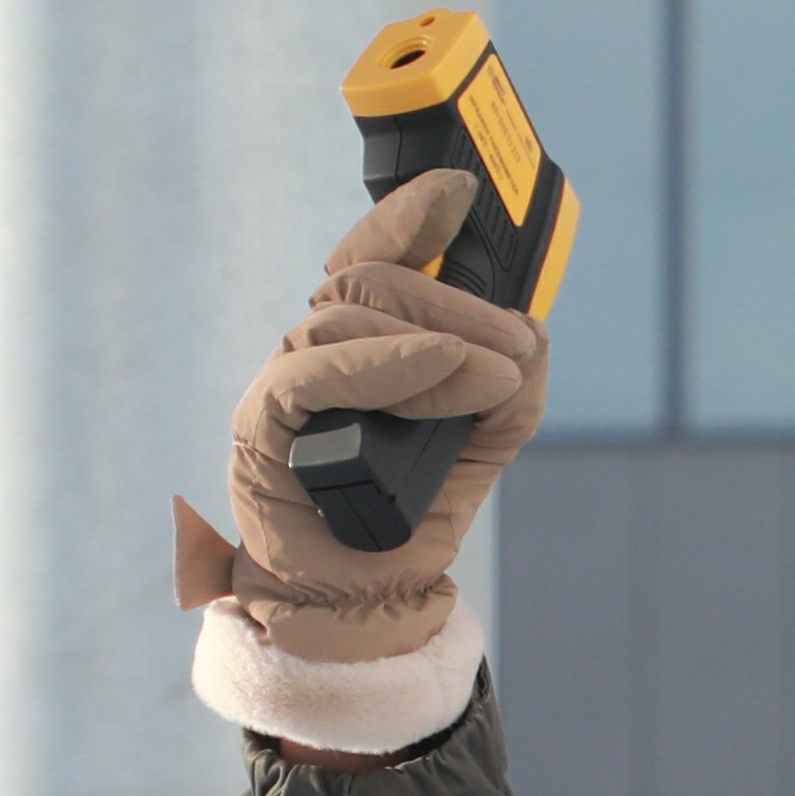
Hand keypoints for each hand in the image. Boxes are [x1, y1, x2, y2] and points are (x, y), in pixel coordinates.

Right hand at [175, 166, 548, 749]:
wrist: (360, 603)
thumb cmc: (409, 520)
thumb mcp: (480, 445)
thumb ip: (508, 389)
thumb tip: (532, 337)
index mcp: (359, 348)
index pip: (369, 260)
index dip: (406, 218)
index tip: (457, 192)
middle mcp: (313, 355)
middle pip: (369, 283)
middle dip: (454, 303)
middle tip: (517, 346)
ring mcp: (283, 387)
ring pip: (344, 317)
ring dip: (434, 336)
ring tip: (494, 375)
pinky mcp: (262, 428)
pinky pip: (314, 373)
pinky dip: (384, 364)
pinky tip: (441, 369)